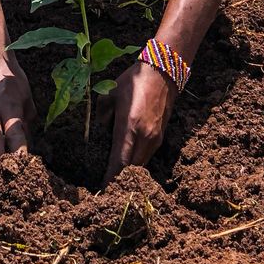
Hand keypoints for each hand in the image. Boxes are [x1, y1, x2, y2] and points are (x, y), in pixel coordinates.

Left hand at [101, 60, 176, 187]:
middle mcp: (144, 137)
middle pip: (131, 169)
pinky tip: (127, 162)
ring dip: (128, 172)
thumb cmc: (134, 81)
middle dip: (119, 179)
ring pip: (141, 165)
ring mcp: (155, 138)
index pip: (119, 161)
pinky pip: (146, 156)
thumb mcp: (110, 94)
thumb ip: (102, 114)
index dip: (110, 178)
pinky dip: (136, 162)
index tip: (102, 190)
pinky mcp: (160, 137)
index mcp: (129, 127)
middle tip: (105, 186)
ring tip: (114, 177)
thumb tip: (101, 130)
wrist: (162, 73)